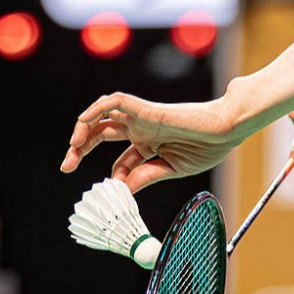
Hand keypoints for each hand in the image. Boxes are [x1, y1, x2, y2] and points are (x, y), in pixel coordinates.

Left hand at [60, 92, 240, 192]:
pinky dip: (97, 109)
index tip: (114, 192)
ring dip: (83, 127)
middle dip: (80, 149)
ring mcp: (142, 118)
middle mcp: (141, 129)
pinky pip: (116, 102)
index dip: (112, 177)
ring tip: (73, 146)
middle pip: (101, 134)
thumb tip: (122, 189)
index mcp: (149, 144)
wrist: (226, 130)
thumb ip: (146, 176)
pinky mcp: (146, 109)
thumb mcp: (171, 168)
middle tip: (67, 166)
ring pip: (102, 115)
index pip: (119, 161)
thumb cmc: (208, 146)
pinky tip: (85, 123)